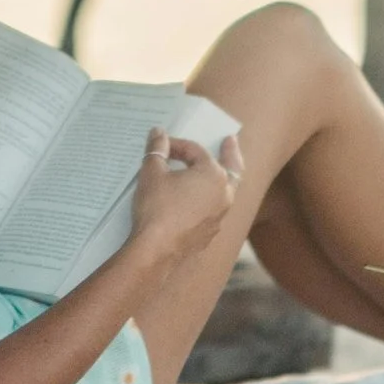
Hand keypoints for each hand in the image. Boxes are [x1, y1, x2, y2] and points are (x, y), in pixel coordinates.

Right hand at [129, 126, 241, 271]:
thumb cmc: (156, 206)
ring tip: (218, 172)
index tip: (161, 145)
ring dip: (221, 179)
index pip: (195, 151)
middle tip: (231, 141)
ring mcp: (219, 216)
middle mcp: (224, 194)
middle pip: (231, 168)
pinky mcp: (209, 234)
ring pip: (225, 192)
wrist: (157, 249)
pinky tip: (200, 203)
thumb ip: (157, 150)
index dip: (176, 145)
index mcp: (213, 174)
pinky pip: (214, 212)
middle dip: (231, 153)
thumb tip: (158, 133)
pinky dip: (209, 202)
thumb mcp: (151, 173)